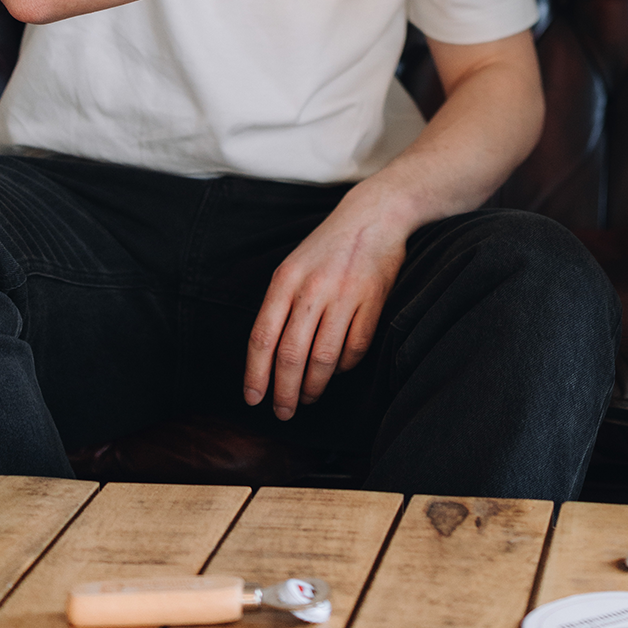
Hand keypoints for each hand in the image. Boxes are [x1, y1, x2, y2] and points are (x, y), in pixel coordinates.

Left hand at [243, 182, 408, 419]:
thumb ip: (280, 305)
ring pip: (324, 357)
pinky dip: (344, 366)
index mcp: (285, 279)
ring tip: (309, 397)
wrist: (373, 215)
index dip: (256, 374)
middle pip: (292, 354)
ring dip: (314, 386)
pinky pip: (355, 347)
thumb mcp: (294, 266)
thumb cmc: (328, 247)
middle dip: (284, 391)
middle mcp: (313, 288)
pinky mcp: (373, 299)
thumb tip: (267, 358)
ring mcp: (345, 294)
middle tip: (283, 411)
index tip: (253, 399)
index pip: (263, 337)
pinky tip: (337, 369)